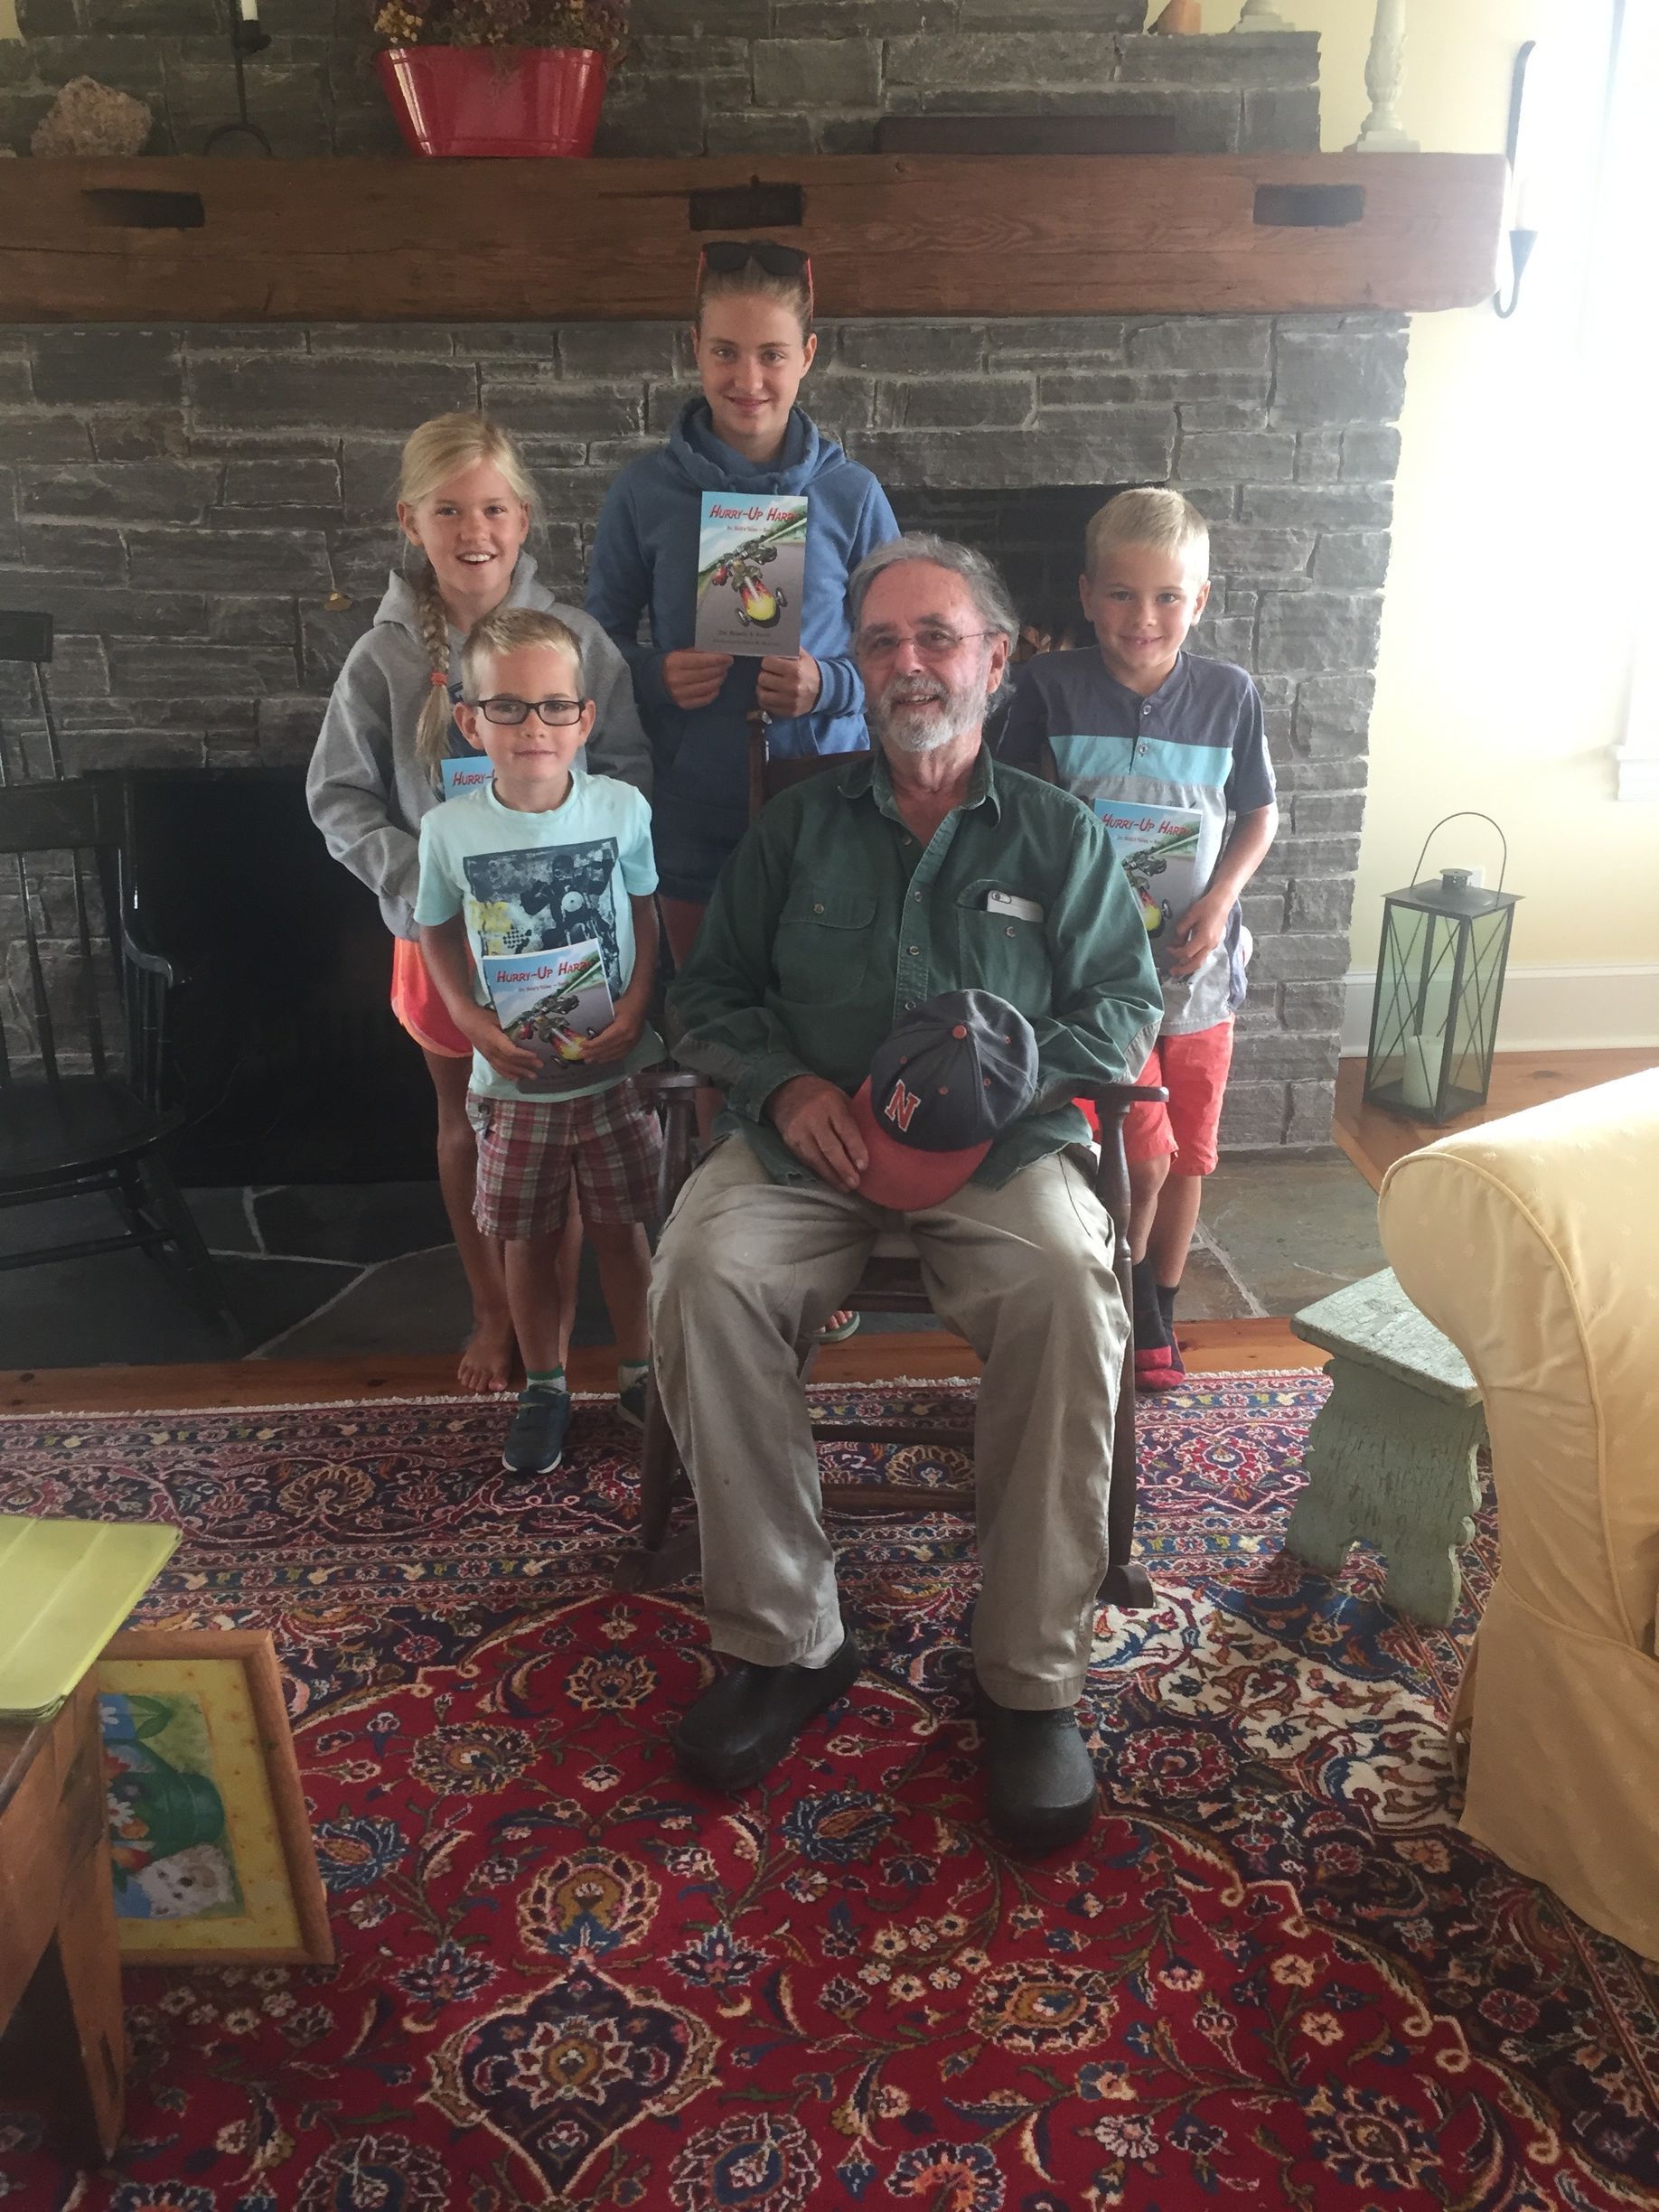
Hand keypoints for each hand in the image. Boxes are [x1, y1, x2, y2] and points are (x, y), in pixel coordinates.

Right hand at [458, 1006, 542, 1085]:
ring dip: (520, 1072)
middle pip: (510, 1061)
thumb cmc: (482, 1016)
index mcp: (494, 1039)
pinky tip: (516, 1078)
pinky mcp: (487, 1057)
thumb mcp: (497, 1017)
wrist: (465, 1019)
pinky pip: (498, 1069)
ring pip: (505, 1067)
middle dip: (526, 1065)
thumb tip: (526, 1031)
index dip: (523, 1055)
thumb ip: (511, 1025)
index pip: (510, 1051)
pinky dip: (508, 1074)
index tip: (535, 1055)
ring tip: (533, 1076)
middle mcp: (491, 1050)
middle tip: (540, 1067)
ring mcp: (488, 1055)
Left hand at [577, 999, 646, 1064]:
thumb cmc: (625, 1004)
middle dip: (594, 1053)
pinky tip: (602, 1059)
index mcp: (621, 1028)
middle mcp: (627, 1038)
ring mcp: (632, 1042)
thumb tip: (589, 1031)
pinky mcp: (633, 1044)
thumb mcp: (610, 1010)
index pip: (604, 1040)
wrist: (640, 1004)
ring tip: (590, 1060)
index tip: (582, 1046)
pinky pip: (620, 1054)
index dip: (592, 1045)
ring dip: (600, 1058)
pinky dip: (610, 1058)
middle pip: (607, 1049)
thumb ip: (601, 1022)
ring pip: (613, 1054)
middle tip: (583, 1056)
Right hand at [662, 650, 731, 709]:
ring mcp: (681, 694)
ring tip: (722, 673)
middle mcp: (677, 679)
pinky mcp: (684, 704)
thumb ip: (698, 653)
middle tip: (727, 665)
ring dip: (719, 679)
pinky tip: (716, 686)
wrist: (654, 681)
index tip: (728, 658)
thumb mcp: (681, 653)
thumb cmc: (672, 664)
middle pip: (706, 674)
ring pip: (707, 687)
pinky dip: (714, 692)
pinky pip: (705, 699)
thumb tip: (718, 654)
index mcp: (675, 663)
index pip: (701, 661)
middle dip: (720, 669)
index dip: (717, 660)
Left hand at [756, 653, 821, 718]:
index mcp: (795, 670)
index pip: (767, 663)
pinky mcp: (788, 711)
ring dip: (762, 688)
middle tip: (769, 674)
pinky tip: (769, 695)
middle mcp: (791, 686)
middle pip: (763, 678)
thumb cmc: (810, 671)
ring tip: (767, 685)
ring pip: (762, 694)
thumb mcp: (803, 656)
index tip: (771, 663)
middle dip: (765, 674)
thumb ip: (788, 649)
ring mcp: (789, 701)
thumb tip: (771, 645)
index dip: (768, 662)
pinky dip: (765, 700)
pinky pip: (767, 706)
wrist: (823, 691)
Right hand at [767, 1073, 867, 1193]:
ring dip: (832, 1176)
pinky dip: (820, 1172)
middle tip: (855, 1183)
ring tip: (845, 1188)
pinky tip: (830, 1180)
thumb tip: (872, 1142)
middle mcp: (813, 1118)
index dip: (855, 1149)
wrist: (786, 1090)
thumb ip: (852, 1117)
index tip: (864, 1166)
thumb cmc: (821, 1095)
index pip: (845, 1129)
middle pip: (830, 1147)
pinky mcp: (789, 1141)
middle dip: (844, 1168)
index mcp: (831, 1104)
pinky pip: (806, 1160)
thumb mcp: (840, 1097)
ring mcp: (799, 1131)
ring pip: (816, 1158)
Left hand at [1165, 890, 1231, 977]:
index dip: (1176, 953)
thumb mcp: (1190, 916)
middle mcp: (1210, 945)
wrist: (1222, 902)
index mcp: (1204, 938)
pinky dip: (1194, 959)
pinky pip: (1203, 955)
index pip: (1187, 952)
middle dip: (1183, 970)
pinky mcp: (1214, 943)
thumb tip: (1176, 942)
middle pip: (1196, 963)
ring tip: (1178, 968)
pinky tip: (1187, 957)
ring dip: (1189, 966)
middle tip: (1172, 972)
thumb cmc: (1206, 906)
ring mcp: (1214, 945)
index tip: (1168, 949)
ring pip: (1200, 961)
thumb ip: (1182, 930)